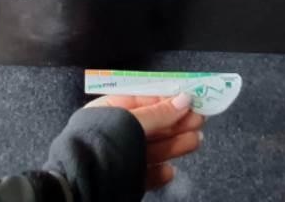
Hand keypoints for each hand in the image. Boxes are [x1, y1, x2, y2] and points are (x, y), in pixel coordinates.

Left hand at [86, 94, 203, 189]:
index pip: (143, 100)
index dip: (168, 99)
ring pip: (152, 149)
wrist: (83, 185)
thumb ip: (159, 113)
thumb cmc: (103, 145)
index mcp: (110, 110)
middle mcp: (114, 132)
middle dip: (176, 122)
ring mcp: (119, 157)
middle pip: (151, 125)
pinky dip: (160, 171)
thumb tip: (184, 99)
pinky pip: (145, 173)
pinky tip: (171, 170)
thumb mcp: (132, 121)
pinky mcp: (123, 179)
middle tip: (200, 119)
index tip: (192, 99)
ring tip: (196, 140)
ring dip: (175, 144)